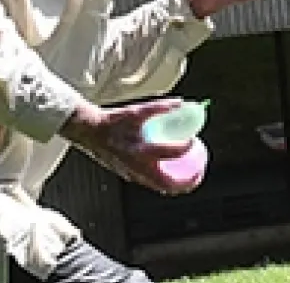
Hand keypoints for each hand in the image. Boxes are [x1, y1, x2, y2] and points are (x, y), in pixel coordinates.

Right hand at [60, 98, 197, 194]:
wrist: (89, 132)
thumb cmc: (112, 122)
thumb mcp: (136, 111)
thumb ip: (159, 107)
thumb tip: (181, 103)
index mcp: (142, 151)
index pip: (173, 152)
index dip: (187, 146)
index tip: (194, 140)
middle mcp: (138, 167)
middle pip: (169, 184)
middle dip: (188, 182)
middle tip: (199, 173)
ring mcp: (132, 174)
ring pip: (160, 187)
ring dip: (177, 185)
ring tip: (189, 176)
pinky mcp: (128, 175)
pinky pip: (151, 183)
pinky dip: (164, 181)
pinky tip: (169, 171)